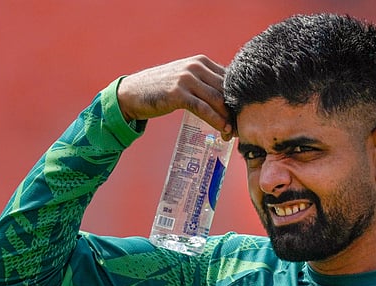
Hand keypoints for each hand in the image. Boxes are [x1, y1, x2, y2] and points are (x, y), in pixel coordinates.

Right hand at [117, 55, 232, 138]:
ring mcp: (186, 79)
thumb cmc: (161, 89)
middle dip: (235, 110)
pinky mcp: (178, 93)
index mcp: (201, 62)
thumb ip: (204, 82)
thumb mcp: (185, 79)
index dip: (238, 98)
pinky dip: (215, 120)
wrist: (132, 93)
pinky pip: (203, 108)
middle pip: (226, 89)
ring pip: (217, 99)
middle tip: (240, 127)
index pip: (229, 79)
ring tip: (232, 133)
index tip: (243, 114)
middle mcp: (196, 66)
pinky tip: (222, 130)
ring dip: (227, 118)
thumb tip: (226, 97)